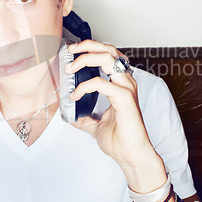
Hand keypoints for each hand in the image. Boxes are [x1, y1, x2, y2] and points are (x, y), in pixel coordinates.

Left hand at [66, 40, 166, 192]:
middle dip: (86, 46)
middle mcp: (126, 82)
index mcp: (121, 83)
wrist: (131, 155)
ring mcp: (126, 88)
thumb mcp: (96, 125)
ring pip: (106, 59)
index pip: (108, 54)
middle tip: (70, 52)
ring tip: (70, 69)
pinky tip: (75, 95)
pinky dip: (84, 86)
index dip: (90, 48)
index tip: (72, 52)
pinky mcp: (124, 98)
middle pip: (108, 50)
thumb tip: (70, 115)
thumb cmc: (120, 140)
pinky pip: (100, 83)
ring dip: (85, 59)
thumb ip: (85, 117)